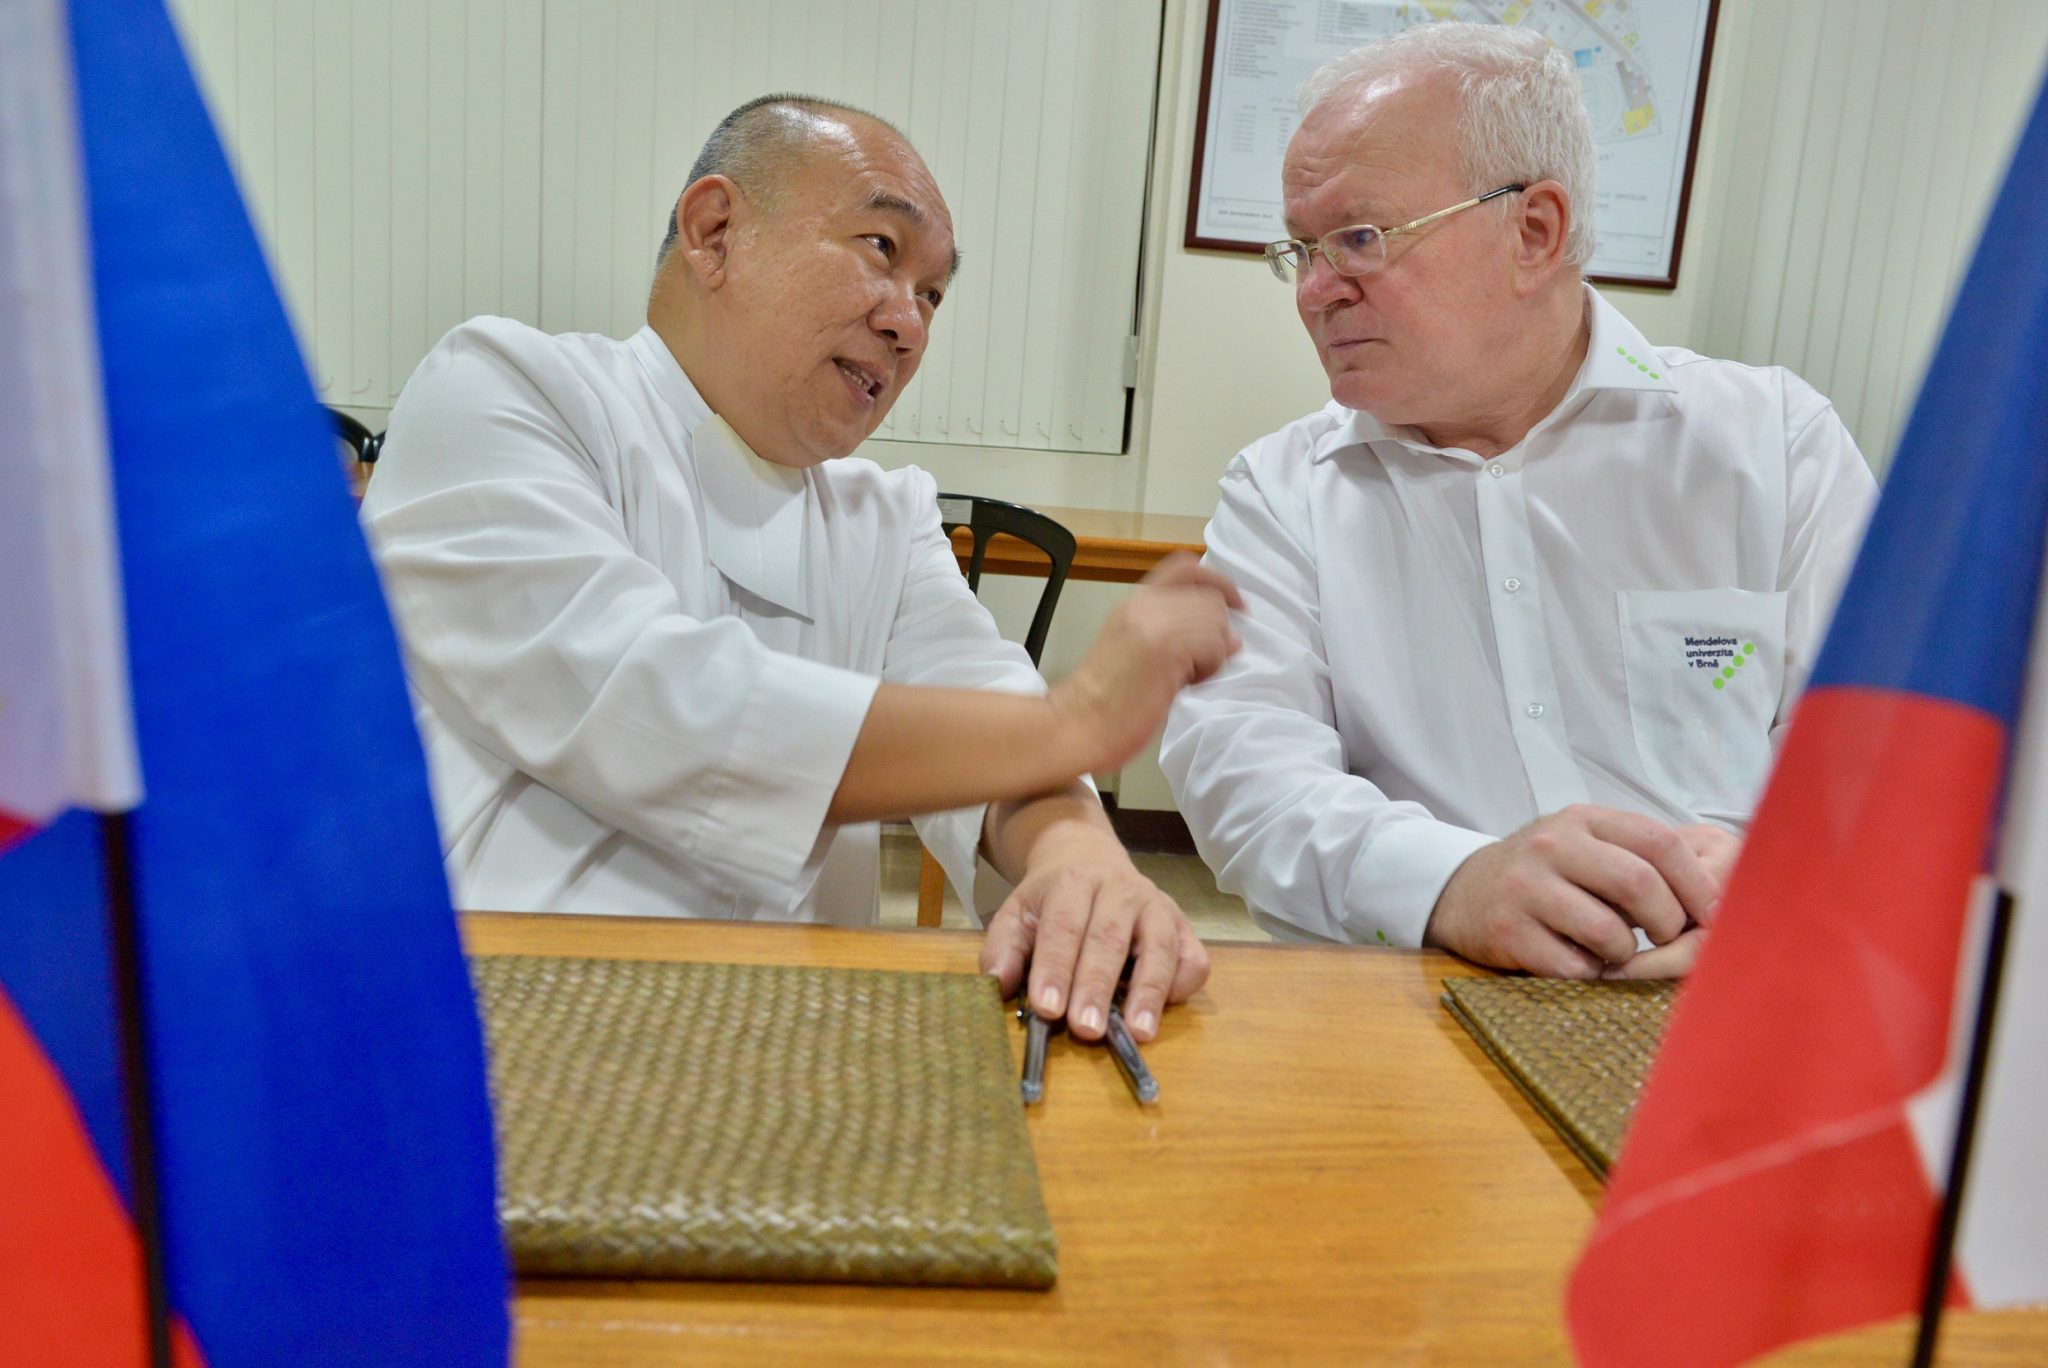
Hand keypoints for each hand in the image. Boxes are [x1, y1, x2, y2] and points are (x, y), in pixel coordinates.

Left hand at [978, 826, 1210, 1042]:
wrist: (1087, 856)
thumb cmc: (1051, 899)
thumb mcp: (1016, 913)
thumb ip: (1003, 948)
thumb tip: (999, 984)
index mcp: (1073, 883)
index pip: (1063, 927)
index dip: (1055, 968)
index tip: (1047, 1009)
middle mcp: (1120, 889)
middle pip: (1109, 939)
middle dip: (1097, 987)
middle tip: (1087, 1030)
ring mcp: (1156, 905)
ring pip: (1158, 947)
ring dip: (1149, 992)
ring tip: (1139, 1033)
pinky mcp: (1182, 924)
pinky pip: (1193, 955)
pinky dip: (1184, 982)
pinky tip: (1166, 1007)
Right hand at [1048, 554, 1241, 773]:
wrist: (1075, 725)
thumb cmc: (1104, 703)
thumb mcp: (1138, 653)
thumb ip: (1180, 636)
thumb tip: (1231, 638)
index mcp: (1134, 604)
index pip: (1187, 568)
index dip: (1218, 582)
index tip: (1235, 605)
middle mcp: (1144, 605)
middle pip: (1210, 598)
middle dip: (1217, 633)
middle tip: (1196, 666)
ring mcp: (1155, 623)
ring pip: (1216, 622)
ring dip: (1213, 654)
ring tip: (1185, 678)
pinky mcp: (1166, 648)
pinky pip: (1214, 646)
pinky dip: (1209, 669)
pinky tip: (1183, 685)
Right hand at [1424, 805, 1719, 979]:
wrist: (1462, 892)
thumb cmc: (1545, 874)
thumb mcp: (1585, 845)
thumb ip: (1639, 858)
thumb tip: (1716, 895)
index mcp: (1582, 820)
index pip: (1658, 841)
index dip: (1695, 881)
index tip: (1712, 912)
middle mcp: (1552, 846)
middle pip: (1638, 883)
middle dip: (1668, 922)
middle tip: (1668, 938)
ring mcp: (1526, 888)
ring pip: (1609, 932)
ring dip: (1627, 953)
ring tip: (1616, 951)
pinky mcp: (1508, 932)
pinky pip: (1574, 966)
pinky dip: (1590, 974)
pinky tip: (1580, 962)